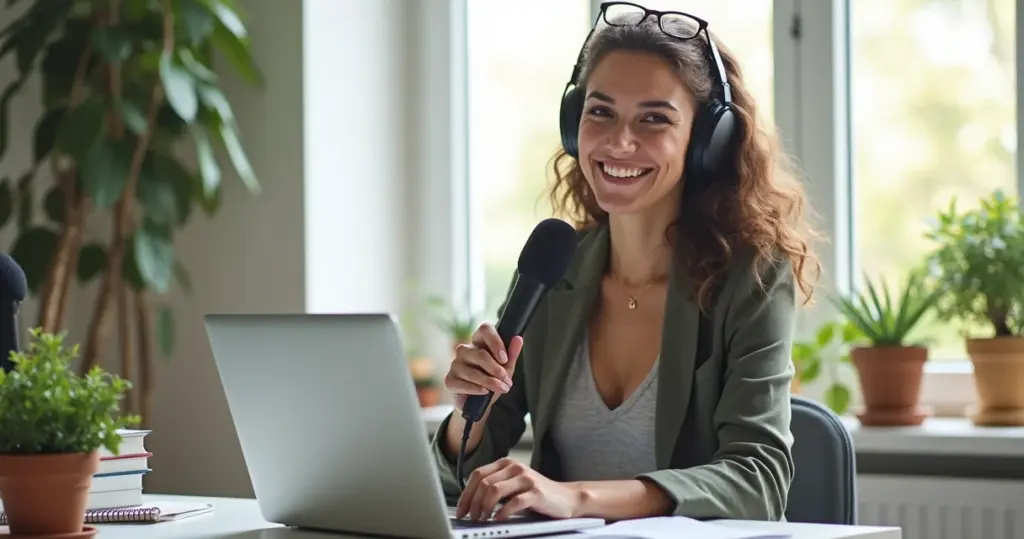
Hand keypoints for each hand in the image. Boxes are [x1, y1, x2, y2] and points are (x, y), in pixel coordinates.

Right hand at [445, 323, 523, 410]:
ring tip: (501, 388)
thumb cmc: (492, 380)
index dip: (495, 342)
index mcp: (479, 341)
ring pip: (473, 371)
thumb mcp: (506, 367)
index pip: (484, 329)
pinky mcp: (449, 380)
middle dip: (496, 370)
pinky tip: (484, 392)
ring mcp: (455, 364)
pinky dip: (476, 389)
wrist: (480, 403)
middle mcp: (464, 350)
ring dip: (490, 382)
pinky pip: (463, 383)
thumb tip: (518, 338)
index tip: (504, 358)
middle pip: (480, 354)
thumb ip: (511, 353)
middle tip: (507, 381)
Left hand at [455, 458, 582, 521]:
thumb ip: (495, 486)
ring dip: (484, 508)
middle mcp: (515, 467)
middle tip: (471, 518)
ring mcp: (526, 478)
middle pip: (484, 483)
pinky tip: (498, 519)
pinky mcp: (536, 492)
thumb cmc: (536, 494)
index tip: (461, 510)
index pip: (478, 474)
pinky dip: (502, 512)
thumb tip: (470, 502)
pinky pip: (513, 502)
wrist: (566, 498)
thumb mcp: (513, 485)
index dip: (465, 493)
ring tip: (482, 519)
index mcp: (506, 463)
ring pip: (494, 490)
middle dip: (473, 503)